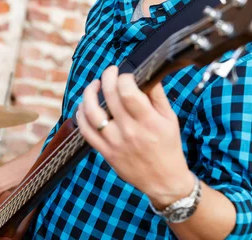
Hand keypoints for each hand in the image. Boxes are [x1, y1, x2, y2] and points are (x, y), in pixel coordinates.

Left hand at [77, 66, 194, 208]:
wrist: (164, 180)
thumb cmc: (168, 146)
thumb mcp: (170, 118)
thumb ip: (157, 95)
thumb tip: (146, 74)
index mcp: (148, 121)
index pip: (128, 92)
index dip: (123, 77)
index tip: (125, 75)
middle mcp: (129, 131)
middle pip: (109, 97)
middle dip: (107, 77)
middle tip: (110, 72)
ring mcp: (114, 142)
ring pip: (91, 113)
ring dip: (89, 94)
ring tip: (94, 85)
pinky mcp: (105, 152)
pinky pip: (86, 132)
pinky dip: (81, 116)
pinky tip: (84, 106)